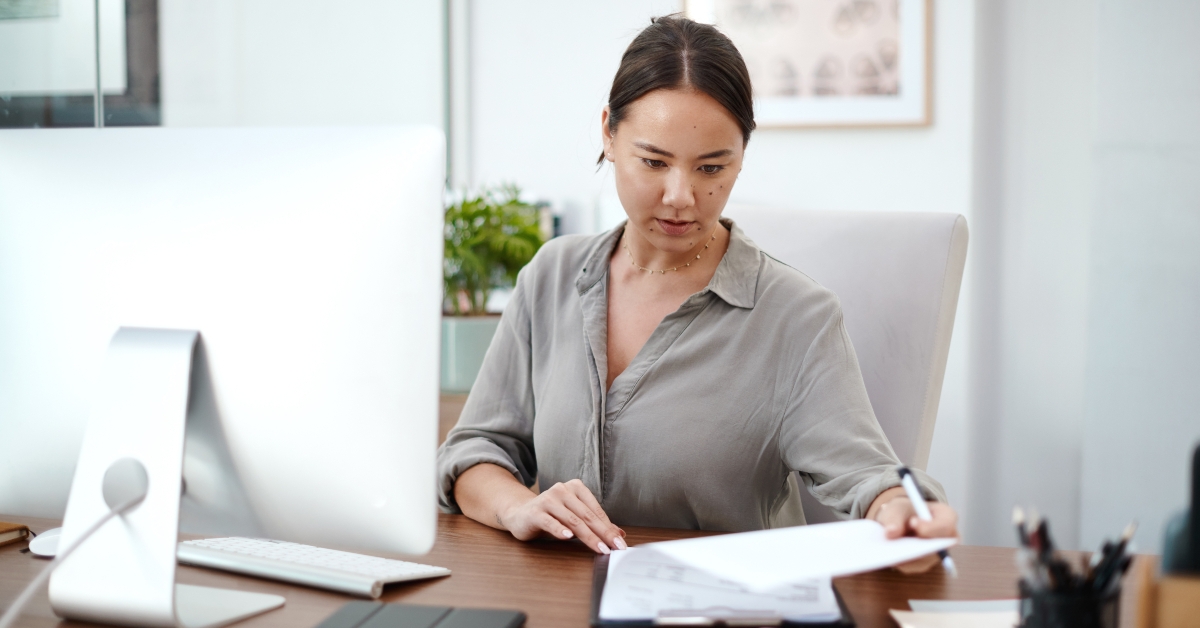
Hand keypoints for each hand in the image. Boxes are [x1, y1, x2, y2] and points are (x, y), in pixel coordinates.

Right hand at [499, 479, 626, 553]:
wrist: (519, 514)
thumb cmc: (551, 516)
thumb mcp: (574, 517)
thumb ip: (594, 524)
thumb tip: (619, 534)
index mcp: (575, 488)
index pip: (595, 510)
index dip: (609, 527)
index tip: (620, 542)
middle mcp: (562, 490)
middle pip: (587, 515)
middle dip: (603, 533)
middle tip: (615, 547)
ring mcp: (548, 500)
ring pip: (572, 520)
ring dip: (588, 536)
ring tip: (600, 548)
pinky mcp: (535, 512)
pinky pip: (550, 522)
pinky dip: (560, 529)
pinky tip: (568, 537)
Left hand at [868, 487, 958, 573]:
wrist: (900, 520)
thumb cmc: (904, 511)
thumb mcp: (897, 507)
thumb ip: (894, 517)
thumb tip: (890, 533)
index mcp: (946, 517)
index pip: (945, 525)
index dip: (931, 527)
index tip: (913, 523)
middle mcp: (946, 539)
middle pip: (937, 547)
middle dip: (917, 546)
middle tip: (898, 545)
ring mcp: (936, 554)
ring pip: (922, 560)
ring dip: (904, 556)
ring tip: (887, 551)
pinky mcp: (922, 564)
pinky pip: (911, 566)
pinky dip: (898, 561)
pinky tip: (887, 556)